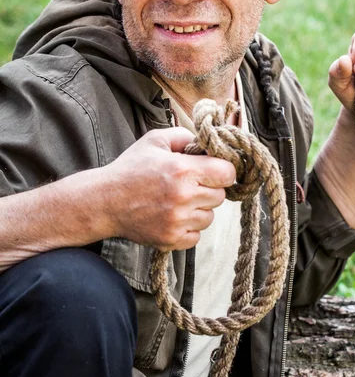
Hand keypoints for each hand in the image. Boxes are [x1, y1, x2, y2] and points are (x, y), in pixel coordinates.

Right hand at [100, 127, 235, 250]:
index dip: (223, 170)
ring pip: (210, 217)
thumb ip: (185, 136)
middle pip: (220, 195)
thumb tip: (207, 143)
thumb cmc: (130, 168)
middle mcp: (183, 197)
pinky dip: (189, 227)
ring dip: (200, 209)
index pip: (227, 173)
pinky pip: (197, 235)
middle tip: (191, 185)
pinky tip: (173, 216)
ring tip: (178, 201)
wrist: (104, 202)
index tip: (213, 170)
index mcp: (183, 170)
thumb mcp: (155, 140)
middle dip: (209, 188)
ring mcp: (177, 221)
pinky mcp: (171, 240)